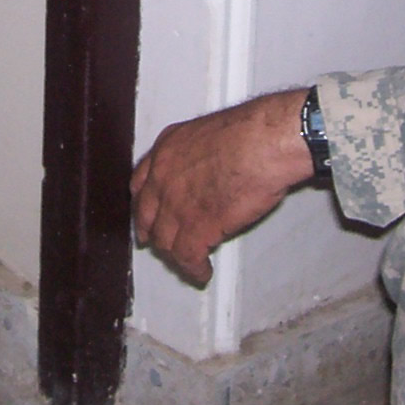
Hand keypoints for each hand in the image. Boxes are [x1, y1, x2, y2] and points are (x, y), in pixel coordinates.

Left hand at [129, 89, 314, 285]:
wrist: (262, 143)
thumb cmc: (250, 132)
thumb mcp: (209, 132)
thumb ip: (198, 152)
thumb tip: (210, 166)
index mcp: (167, 149)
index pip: (142, 182)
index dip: (143, 203)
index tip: (146, 213)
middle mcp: (163, 177)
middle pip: (146, 214)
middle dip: (151, 232)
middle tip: (157, 242)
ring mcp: (175, 204)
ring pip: (164, 240)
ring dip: (175, 255)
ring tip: (186, 263)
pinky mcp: (195, 228)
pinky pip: (187, 256)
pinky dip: (193, 269)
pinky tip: (201, 273)